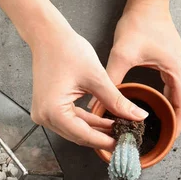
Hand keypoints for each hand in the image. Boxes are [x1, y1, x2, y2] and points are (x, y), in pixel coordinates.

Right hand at [29, 27, 148, 150]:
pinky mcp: (46, 108)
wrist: (47, 35)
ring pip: (74, 129)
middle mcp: (44, 117)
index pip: (84, 135)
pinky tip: (104, 120)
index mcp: (53, 111)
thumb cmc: (67, 50)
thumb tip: (137, 116)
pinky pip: (69, 120)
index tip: (124, 143)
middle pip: (78, 135)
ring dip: (95, 129)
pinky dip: (86, 121)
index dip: (106, 141)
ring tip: (118, 127)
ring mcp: (43, 113)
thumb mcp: (96, 78)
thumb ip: (117, 101)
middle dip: (102, 137)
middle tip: (124, 137)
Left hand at [101, 0, 180, 134]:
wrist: (147, 3)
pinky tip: (151, 113)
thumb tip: (97, 104)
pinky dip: (165, 105)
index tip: (164, 144)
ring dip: (169, 117)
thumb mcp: (122, 56)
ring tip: (155, 134)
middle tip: (157, 145)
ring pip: (179, 101)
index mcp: (178, 72)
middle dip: (171, 127)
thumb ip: (112, 82)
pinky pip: (173, 92)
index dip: (174, 129)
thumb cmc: (139, 24)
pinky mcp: (173, 66)